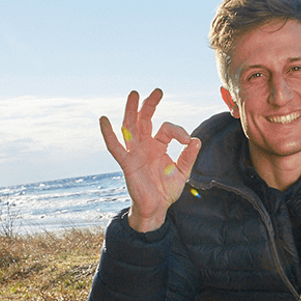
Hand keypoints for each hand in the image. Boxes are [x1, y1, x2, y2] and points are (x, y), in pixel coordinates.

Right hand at [99, 89, 202, 231]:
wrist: (156, 208)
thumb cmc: (166, 190)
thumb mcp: (182, 172)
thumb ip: (188, 156)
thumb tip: (196, 140)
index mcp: (158, 145)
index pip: (167, 128)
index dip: (178, 131)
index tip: (187, 141)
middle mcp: (145, 145)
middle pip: (144, 119)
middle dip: (150, 105)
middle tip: (157, 91)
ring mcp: (135, 152)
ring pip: (130, 127)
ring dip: (131, 111)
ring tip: (134, 94)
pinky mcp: (127, 163)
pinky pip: (115, 147)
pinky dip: (108, 134)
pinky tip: (104, 120)